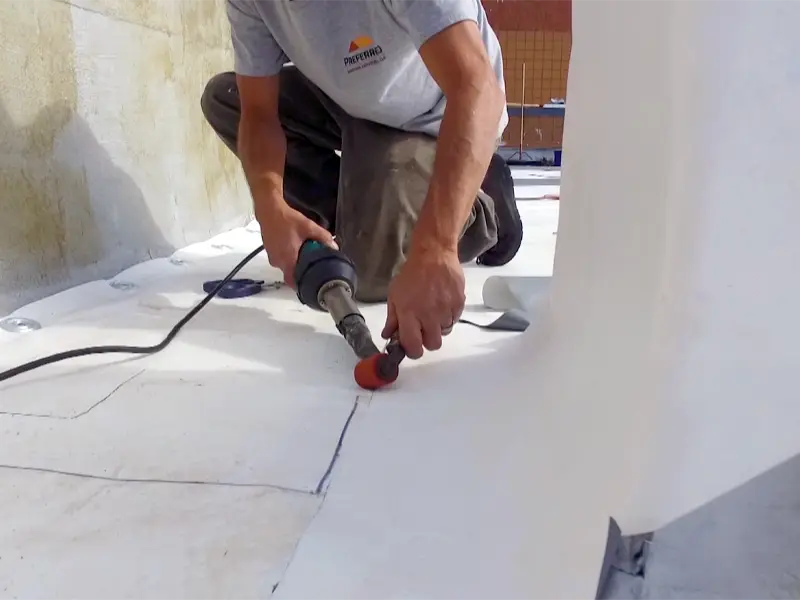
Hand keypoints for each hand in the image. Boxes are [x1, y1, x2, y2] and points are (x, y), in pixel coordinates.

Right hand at [258, 202, 335, 286]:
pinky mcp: (270, 251)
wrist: (269, 210)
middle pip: (290, 274)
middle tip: (311, 264)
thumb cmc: (286, 219)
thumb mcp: (308, 227)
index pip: (292, 282)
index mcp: (287, 258)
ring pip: (285, 266)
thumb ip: (323, 237)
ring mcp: (272, 256)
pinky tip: (294, 247)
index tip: (309, 286)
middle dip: (300, 270)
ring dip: (293, 262)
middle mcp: (278, 261)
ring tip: (302, 253)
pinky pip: (280, 259)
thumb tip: (333, 246)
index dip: (301, 286)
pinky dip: (287, 256)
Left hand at [381, 244, 464, 358]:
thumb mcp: (394, 294)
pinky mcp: (459, 303)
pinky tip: (442, 305)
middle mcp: (428, 314)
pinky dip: (448, 317)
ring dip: (438, 327)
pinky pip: (454, 320)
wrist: (434, 255)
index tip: (411, 347)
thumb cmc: (411, 274)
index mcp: (409, 313)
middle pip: (433, 344)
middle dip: (427, 341)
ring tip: (433, 312)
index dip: (412, 351)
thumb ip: (392, 318)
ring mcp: (446, 309)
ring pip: (445, 332)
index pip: (413, 345)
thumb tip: (388, 336)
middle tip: (423, 330)